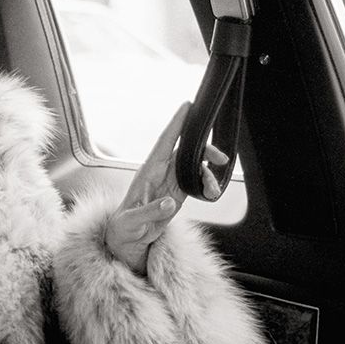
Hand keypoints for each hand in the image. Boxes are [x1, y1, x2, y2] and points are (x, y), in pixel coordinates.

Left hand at [104, 102, 228, 273]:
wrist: (127, 238)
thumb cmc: (124, 226)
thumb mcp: (133, 221)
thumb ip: (150, 211)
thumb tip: (169, 203)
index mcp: (147, 172)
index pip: (164, 142)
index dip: (176, 124)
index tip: (187, 106)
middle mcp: (160, 173)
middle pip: (185, 151)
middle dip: (204, 151)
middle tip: (220, 159)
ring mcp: (169, 181)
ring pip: (194, 166)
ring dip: (207, 174)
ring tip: (212, 191)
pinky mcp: (177, 192)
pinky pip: (196, 181)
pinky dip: (207, 185)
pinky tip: (209, 196)